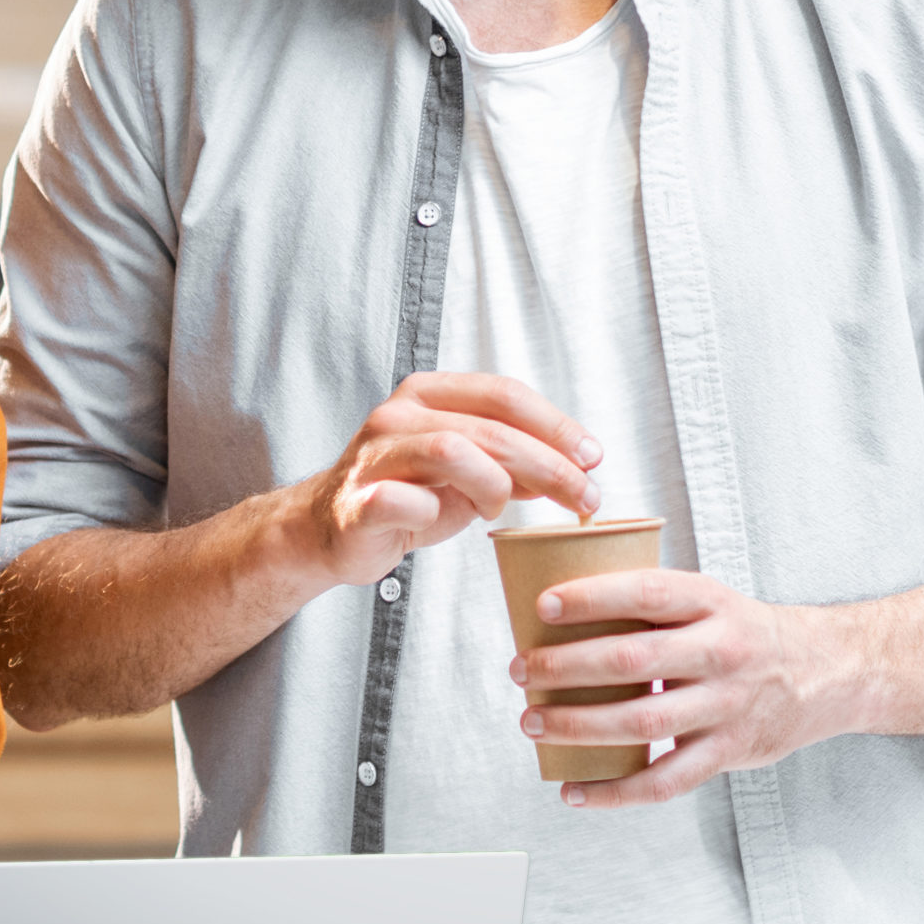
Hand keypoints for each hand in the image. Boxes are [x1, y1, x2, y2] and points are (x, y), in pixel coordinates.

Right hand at [282, 374, 601, 591]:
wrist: (330, 530)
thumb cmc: (404, 495)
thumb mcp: (468, 472)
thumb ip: (514, 462)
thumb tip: (578, 467)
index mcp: (428, 394)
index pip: (505, 394)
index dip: (556, 424)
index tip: (593, 457)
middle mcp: (398, 415)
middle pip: (490, 427)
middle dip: (549, 465)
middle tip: (585, 498)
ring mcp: (374, 456)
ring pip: (451, 451)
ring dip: (496, 485)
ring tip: (500, 509)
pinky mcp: (357, 501)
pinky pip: (404, 501)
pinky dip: (435, 514)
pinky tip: (446, 522)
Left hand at [512, 566, 853, 808]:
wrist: (825, 671)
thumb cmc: (743, 631)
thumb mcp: (708, 598)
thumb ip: (650, 603)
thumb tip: (558, 607)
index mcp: (710, 602)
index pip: (646, 594)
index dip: (592, 598)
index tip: (542, 606)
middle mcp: (721, 652)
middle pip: (633, 660)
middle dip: (566, 668)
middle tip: (522, 671)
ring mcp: (726, 706)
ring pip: (642, 722)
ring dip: (578, 726)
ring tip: (533, 723)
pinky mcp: (728, 752)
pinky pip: (666, 781)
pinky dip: (615, 793)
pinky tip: (575, 792)